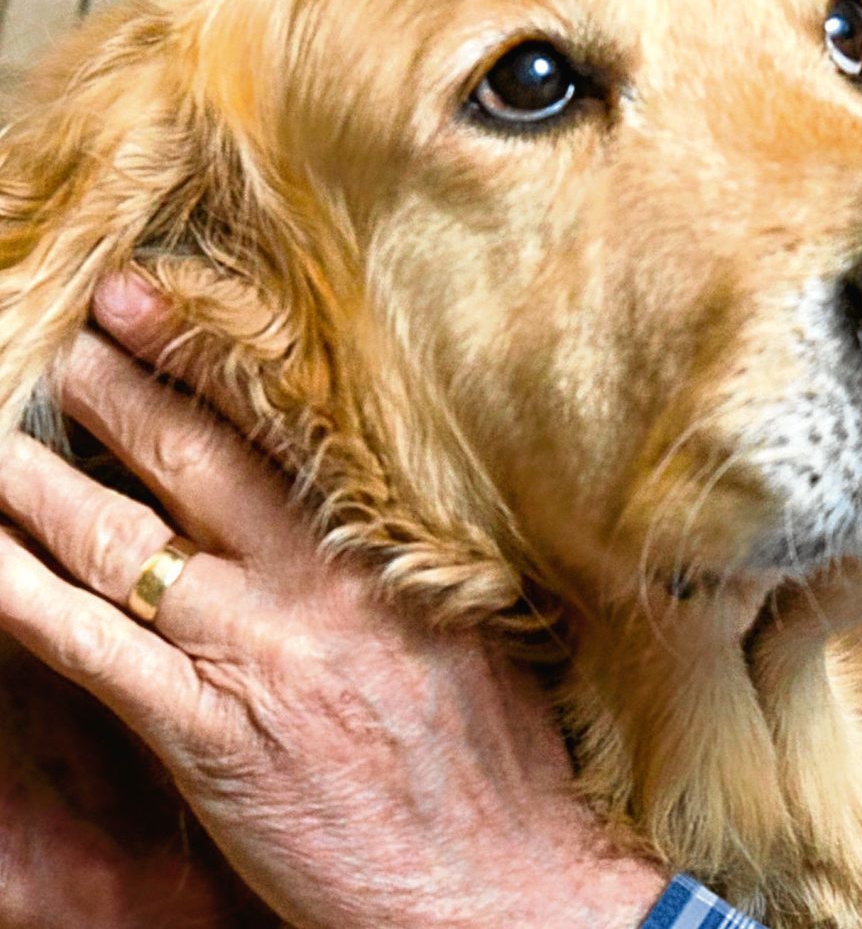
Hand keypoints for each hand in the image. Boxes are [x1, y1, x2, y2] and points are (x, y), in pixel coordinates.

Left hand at [0, 273, 666, 928]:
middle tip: (71, 323)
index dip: (209, 359)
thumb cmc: (500, 770)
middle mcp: (322, 585)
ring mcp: (259, 654)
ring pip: (121, 537)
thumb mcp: (480, 635)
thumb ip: (413, 565)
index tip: (157, 300)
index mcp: (394, 552)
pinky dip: (20, 589)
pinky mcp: (206, 733)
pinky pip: (88, 644)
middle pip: (193, 461)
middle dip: (118, 386)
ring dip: (41, 470)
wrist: (504, 884)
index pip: (285, 429)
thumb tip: (365, 506)